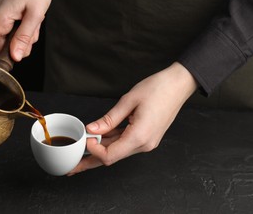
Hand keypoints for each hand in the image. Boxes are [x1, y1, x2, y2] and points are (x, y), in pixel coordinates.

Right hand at [0, 0, 54, 63]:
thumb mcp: (35, 15)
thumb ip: (24, 38)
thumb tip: (15, 56)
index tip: (9, 67)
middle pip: (0, 47)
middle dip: (18, 48)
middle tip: (31, 35)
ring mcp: (0, 17)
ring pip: (10, 41)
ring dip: (24, 39)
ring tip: (33, 24)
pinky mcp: (6, 16)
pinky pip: (14, 32)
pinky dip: (25, 31)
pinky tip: (31, 22)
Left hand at [67, 62, 197, 174]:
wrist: (179, 85)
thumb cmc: (158, 89)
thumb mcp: (129, 101)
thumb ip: (109, 119)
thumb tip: (92, 129)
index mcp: (139, 137)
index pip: (110, 155)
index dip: (93, 150)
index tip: (85, 138)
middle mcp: (144, 144)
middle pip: (112, 158)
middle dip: (91, 161)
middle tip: (73, 167)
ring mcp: (146, 142)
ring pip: (117, 151)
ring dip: (100, 151)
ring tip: (82, 153)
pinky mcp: (146, 137)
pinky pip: (125, 143)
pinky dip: (111, 142)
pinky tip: (99, 140)